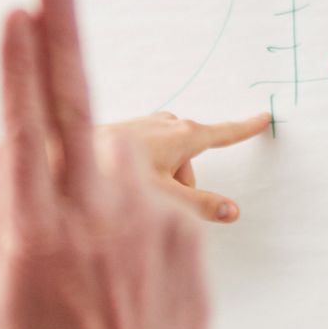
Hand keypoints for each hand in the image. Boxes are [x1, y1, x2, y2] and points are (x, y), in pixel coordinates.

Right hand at [0, 0, 210, 328]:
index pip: (23, 125)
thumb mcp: (3, 296)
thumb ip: (4, 219)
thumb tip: (2, 156)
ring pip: (116, 172)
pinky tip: (132, 283)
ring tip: (103, 265)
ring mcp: (143, 218)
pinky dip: (136, 232)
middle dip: (63, 38)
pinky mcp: (186, 234)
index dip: (17, 66)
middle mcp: (91, 210)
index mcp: (36, 225)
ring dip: (104, 193)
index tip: (15, 14)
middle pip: (76, 105)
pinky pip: (150, 211)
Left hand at [101, 108, 272, 222]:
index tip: (264, 117)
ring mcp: (147, 125)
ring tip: (132, 192)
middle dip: (183, 183)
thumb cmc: (109, 174)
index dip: (246, 128)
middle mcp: (168, 124)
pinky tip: (120, 181)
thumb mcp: (163, 197)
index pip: (225, 134)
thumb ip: (201, 205)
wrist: (63, 153)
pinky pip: (151, 154)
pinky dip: (145, 171)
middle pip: (192, 160)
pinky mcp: (129, 130)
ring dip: (162, 178)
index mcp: (184, 136)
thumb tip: (233, 211)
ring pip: (170, 158)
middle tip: (158, 202)